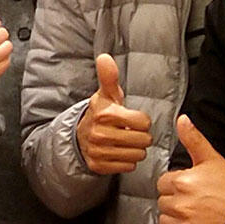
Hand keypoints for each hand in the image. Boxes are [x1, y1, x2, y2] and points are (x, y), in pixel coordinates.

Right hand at [77, 54, 152, 174]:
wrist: (80, 136)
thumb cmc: (101, 114)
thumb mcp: (106, 95)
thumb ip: (109, 77)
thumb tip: (105, 57)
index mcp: (105, 114)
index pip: (144, 122)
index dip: (142, 121)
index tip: (131, 120)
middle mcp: (100, 133)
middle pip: (143, 140)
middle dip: (140, 136)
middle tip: (129, 132)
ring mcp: (98, 151)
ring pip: (138, 155)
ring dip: (135, 149)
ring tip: (125, 142)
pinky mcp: (98, 166)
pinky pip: (128, 167)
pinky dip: (127, 161)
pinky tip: (118, 153)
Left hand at [157, 116, 224, 223]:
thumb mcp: (214, 160)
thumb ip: (194, 140)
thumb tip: (182, 120)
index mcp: (182, 182)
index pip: (164, 182)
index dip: (178, 184)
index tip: (193, 187)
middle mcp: (179, 205)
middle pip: (163, 201)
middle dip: (176, 200)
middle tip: (198, 201)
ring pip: (165, 220)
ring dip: (176, 218)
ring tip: (198, 215)